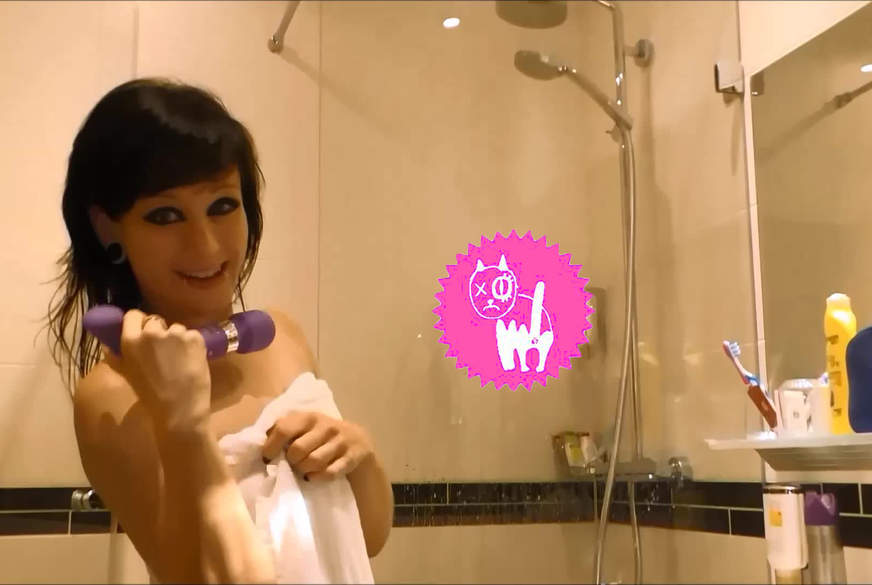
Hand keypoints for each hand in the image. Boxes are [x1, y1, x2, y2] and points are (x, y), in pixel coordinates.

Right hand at [99, 309, 212, 433]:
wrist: (179, 408)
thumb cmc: (150, 395)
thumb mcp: (126, 374)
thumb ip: (115, 357)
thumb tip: (107, 344)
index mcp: (131, 341)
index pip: (133, 315)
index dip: (138, 322)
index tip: (143, 330)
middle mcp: (152, 332)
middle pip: (155, 321)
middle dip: (159, 332)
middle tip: (163, 352)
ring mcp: (175, 333)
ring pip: (175, 328)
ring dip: (177, 339)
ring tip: (179, 360)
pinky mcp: (195, 337)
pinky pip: (192, 335)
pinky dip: (192, 345)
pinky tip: (191, 361)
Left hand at [261, 411, 373, 480]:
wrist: (357, 439)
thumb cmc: (320, 434)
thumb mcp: (304, 425)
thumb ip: (283, 429)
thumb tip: (259, 442)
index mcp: (309, 417)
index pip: (284, 429)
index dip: (271, 446)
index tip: (267, 458)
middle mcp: (326, 427)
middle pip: (297, 450)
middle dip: (291, 462)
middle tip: (292, 464)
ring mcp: (340, 442)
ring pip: (313, 463)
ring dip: (303, 471)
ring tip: (303, 470)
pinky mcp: (351, 457)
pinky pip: (329, 473)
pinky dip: (317, 477)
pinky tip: (314, 476)